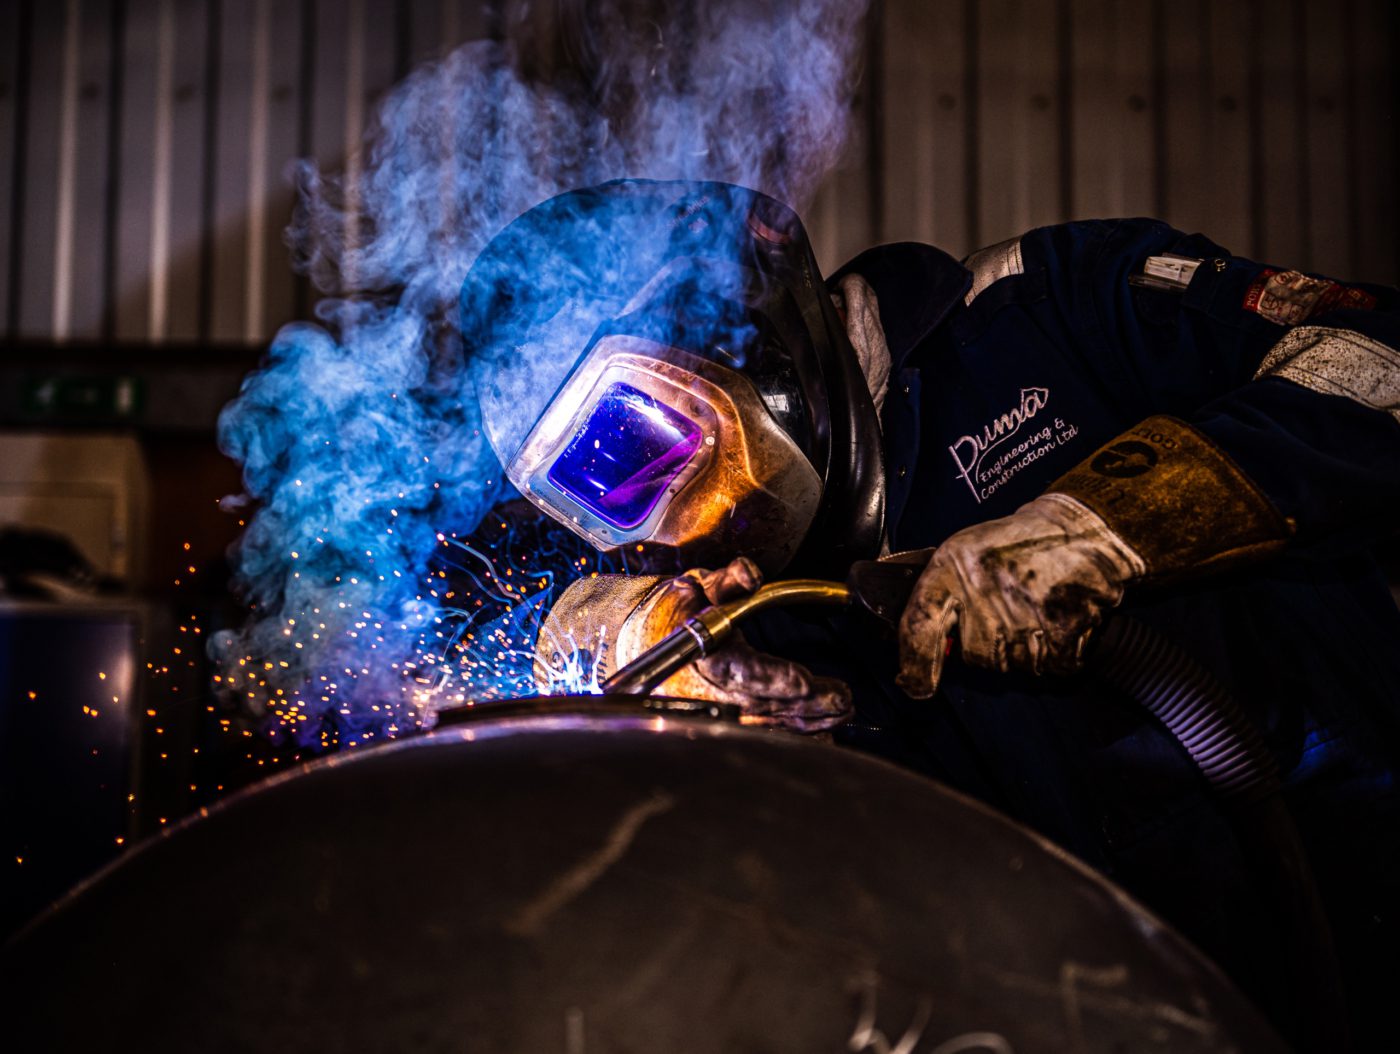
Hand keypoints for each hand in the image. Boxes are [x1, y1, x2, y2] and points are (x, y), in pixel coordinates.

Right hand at [538, 558, 851, 732]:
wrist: (636, 645)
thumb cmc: (672, 614)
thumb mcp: (697, 585)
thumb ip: (728, 580)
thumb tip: (749, 575)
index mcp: (697, 653)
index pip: (740, 671)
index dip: (774, 678)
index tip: (805, 682)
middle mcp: (702, 691)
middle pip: (760, 705)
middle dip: (804, 707)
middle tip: (842, 702)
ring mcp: (709, 713)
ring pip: (763, 727)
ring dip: (804, 725)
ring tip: (838, 716)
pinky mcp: (716, 725)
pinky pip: (758, 738)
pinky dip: (789, 739)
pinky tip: (819, 738)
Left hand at [896, 494, 1145, 698]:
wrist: (1078, 532)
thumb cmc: (1014, 544)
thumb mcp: (960, 553)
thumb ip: (935, 596)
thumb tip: (914, 646)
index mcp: (950, 571)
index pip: (918, 628)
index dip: (914, 664)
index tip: (913, 684)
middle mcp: (981, 598)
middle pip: (973, 656)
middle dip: (985, 641)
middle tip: (1003, 607)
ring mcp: (1021, 622)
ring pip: (1009, 664)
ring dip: (1018, 648)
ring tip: (1030, 608)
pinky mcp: (1059, 639)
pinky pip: (1046, 667)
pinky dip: (1052, 651)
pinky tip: (1053, 617)